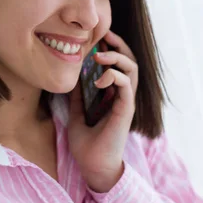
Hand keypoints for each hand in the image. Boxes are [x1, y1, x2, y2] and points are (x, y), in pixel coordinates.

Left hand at [67, 30, 137, 192]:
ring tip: (98, 54)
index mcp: (112, 96)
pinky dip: (114, 76)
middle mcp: (122, 96)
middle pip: (129, 62)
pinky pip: (126, 85)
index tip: (97, 38)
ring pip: (132, 69)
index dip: (110, 49)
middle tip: (103, 35)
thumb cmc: (86, 145)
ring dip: (116, 57)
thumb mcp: (76, 114)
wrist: (92, 167)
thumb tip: (71, 78)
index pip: (117, 65)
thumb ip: (77, 96)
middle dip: (118, 45)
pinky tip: (98, 79)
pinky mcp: (126, 110)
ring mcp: (125, 102)